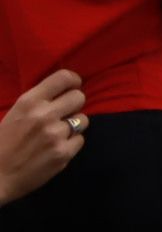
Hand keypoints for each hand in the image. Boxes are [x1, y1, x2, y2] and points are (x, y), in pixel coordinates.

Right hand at [0, 72, 87, 202]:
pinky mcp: (63, 153)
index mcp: (29, 102)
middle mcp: (44, 115)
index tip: (72, 87)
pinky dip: (71, 144)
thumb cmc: (1, 145)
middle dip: (73, 105)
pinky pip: (80, 140)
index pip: (63, 78)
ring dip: (73, 126)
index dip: (72, 81)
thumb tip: (61, 92)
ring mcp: (56, 135)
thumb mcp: (13, 114)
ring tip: (56, 134)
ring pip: (82, 120)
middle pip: (79, 97)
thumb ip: (37, 102)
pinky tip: (55, 148)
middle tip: (63, 114)